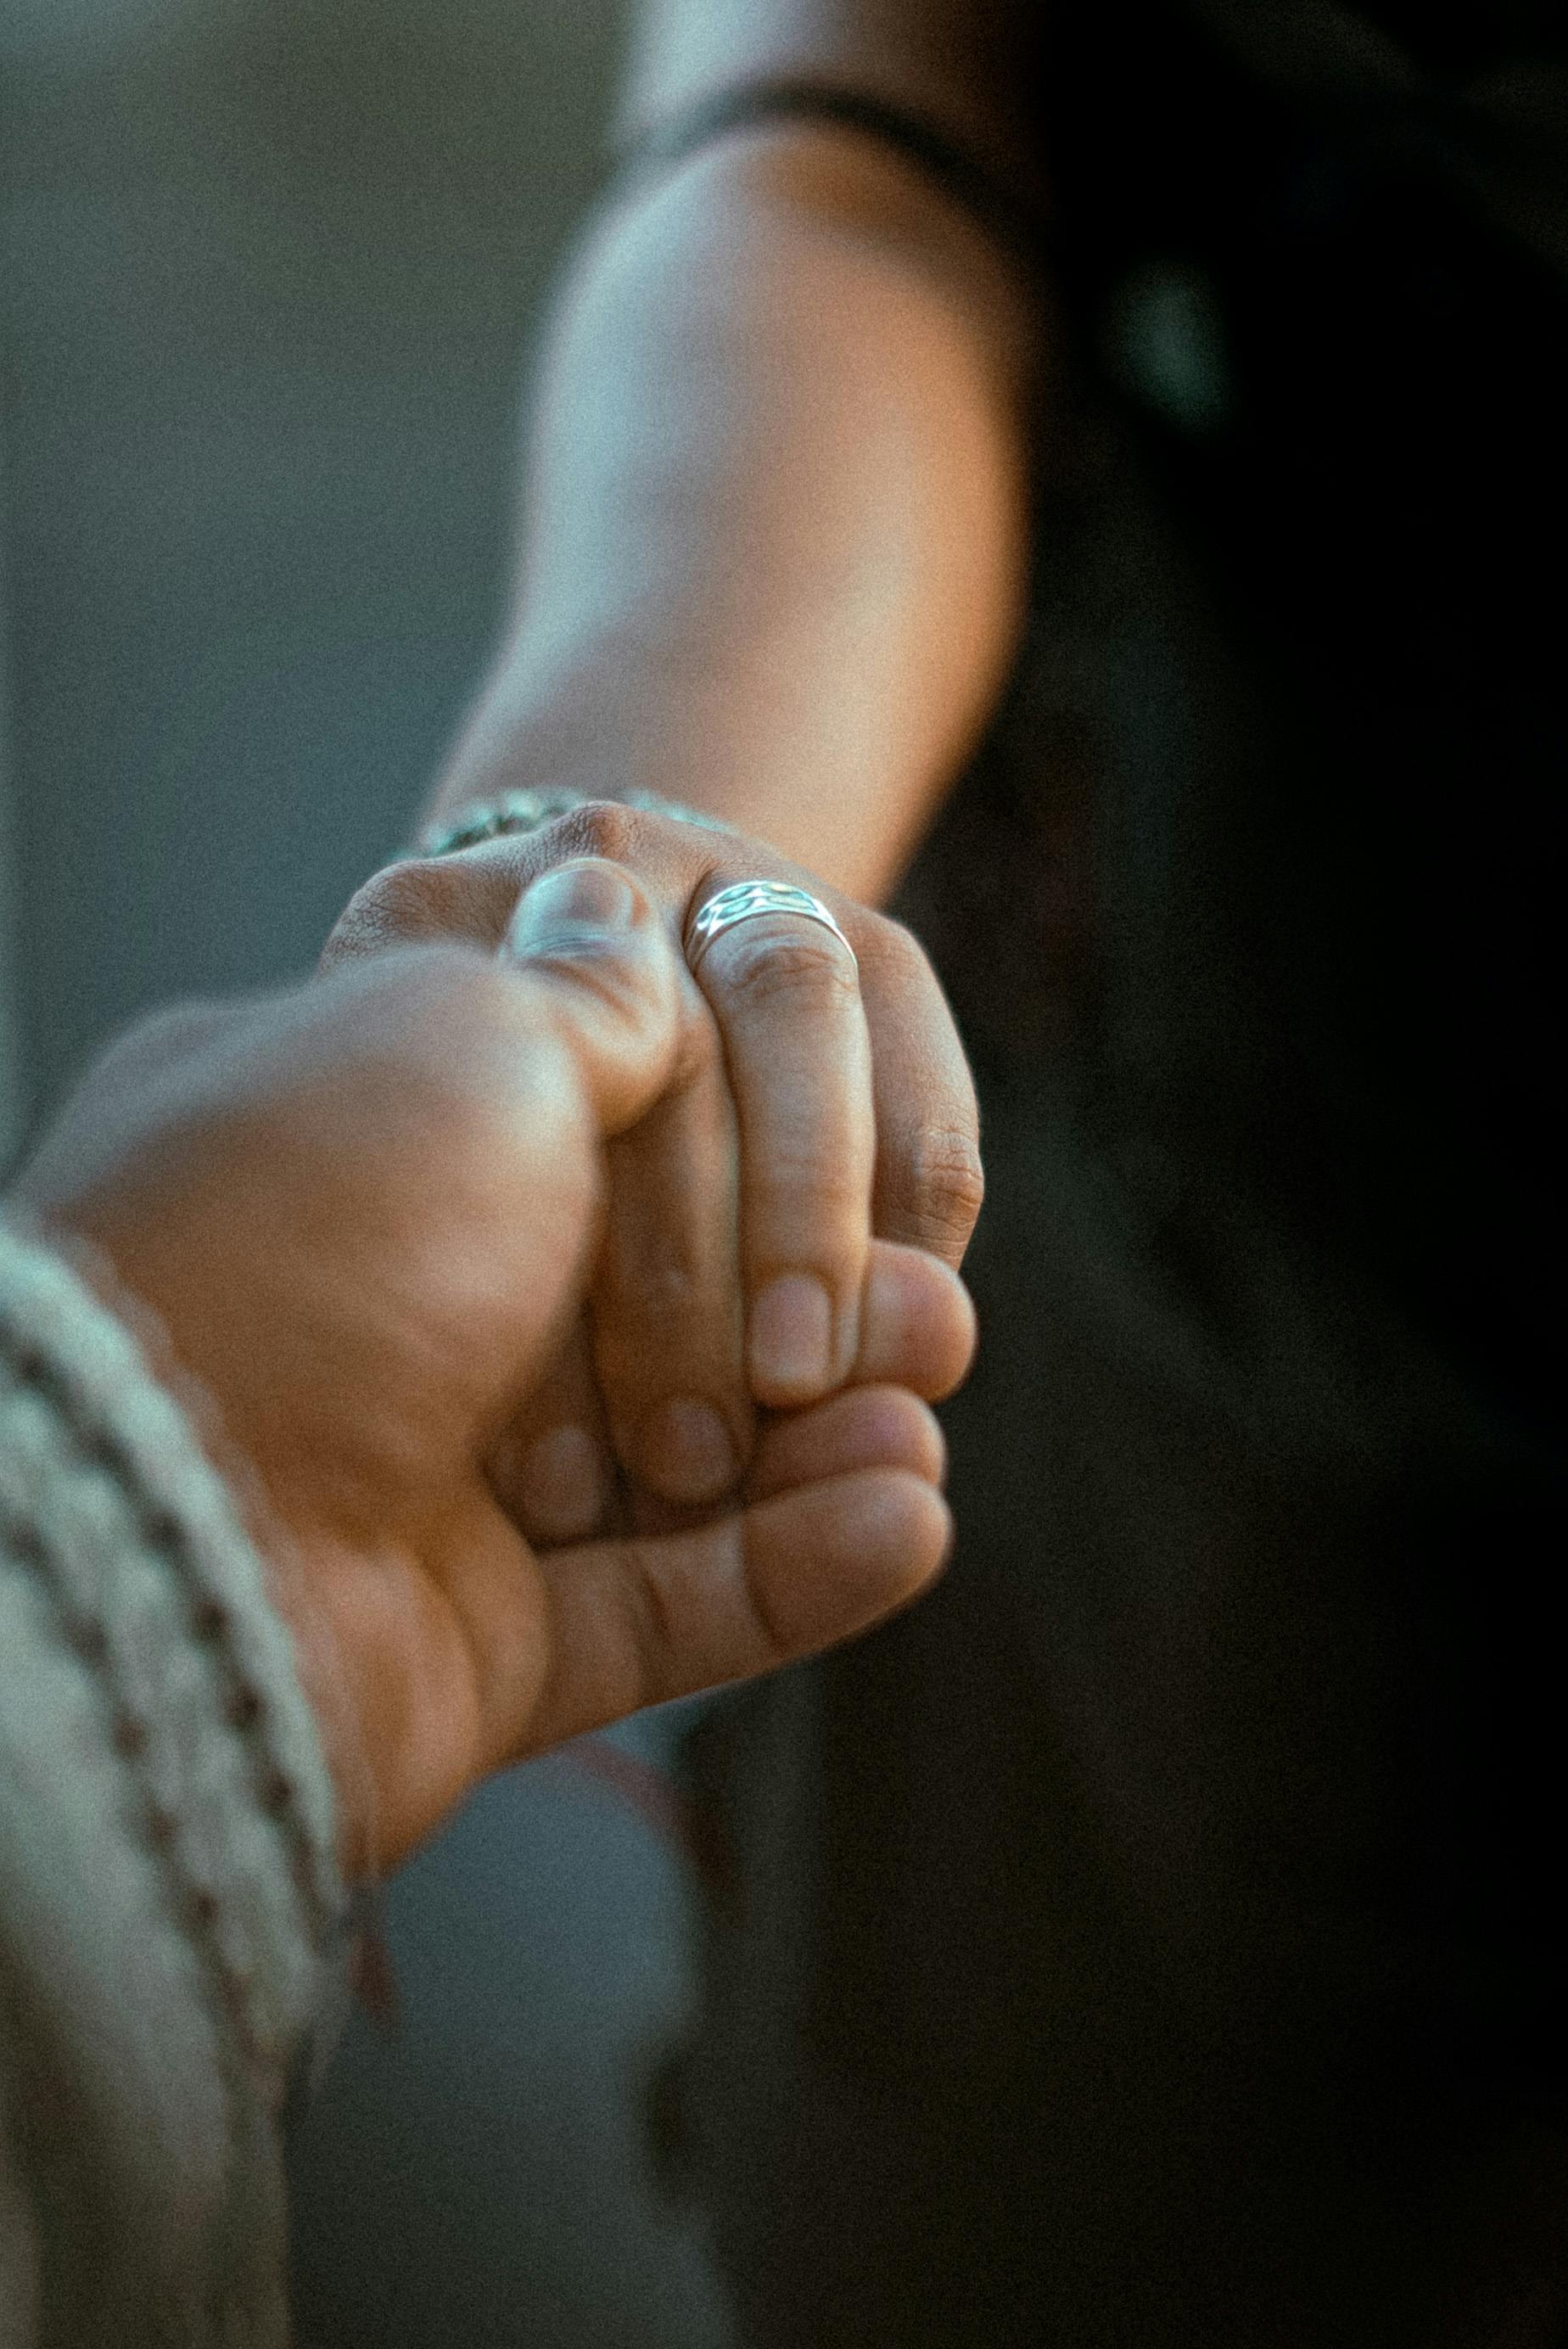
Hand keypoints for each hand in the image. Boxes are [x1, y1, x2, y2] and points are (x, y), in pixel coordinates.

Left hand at [12, 866, 958, 1873]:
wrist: (167, 1530)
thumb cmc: (312, 1240)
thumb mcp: (472, 1035)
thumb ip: (591, 989)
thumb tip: (639, 923)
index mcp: (395, 1118)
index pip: (642, 1097)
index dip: (761, 1134)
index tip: (822, 1155)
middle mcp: (417, 1283)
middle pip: (688, 1274)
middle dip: (806, 1289)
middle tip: (879, 1323)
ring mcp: (452, 1469)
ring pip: (703, 1444)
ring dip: (834, 1422)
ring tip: (917, 1407)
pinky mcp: (497, 1635)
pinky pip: (679, 1603)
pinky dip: (803, 1563)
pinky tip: (905, 1512)